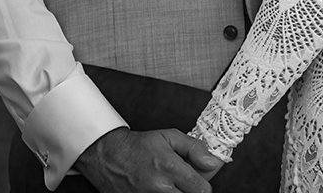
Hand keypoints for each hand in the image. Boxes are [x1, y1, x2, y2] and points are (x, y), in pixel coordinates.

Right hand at [76, 127, 216, 192]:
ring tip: (171, 185)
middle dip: (192, 191)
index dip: (204, 185)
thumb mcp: (169, 136)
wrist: (109, 157)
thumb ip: (194, 148)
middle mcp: (161, 189)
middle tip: (185, 183)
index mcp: (170, 168)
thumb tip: (213, 161)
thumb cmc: (139, 147)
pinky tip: (162, 189)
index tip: (199, 179)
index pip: (203, 190)